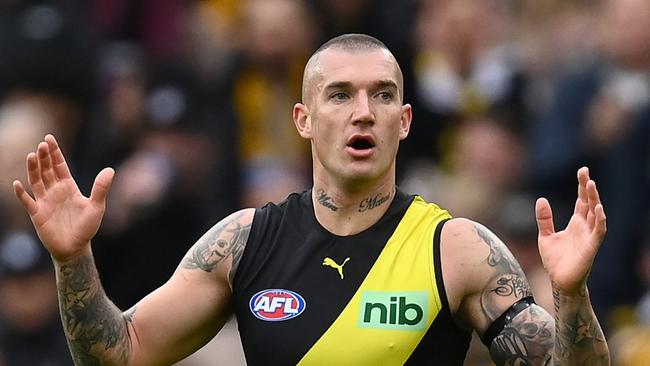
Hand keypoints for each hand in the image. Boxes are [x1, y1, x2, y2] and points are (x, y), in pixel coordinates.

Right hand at [12, 135, 114, 261]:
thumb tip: (110, 169)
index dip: (55, 152)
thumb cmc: (87, 227)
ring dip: (33, 169)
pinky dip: (21, 193)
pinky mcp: (37, 214)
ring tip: (31, 156)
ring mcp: (45, 201)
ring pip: (36, 181)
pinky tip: (18, 183)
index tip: (49, 138)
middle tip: (42, 144)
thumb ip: (101, 188)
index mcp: (69, 187)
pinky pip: (27, 201)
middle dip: (44, 157)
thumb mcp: (97, 206)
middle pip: (47, 170)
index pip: (59, 165)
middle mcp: (55, 191)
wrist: (76, 248)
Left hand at [535, 167, 606, 294]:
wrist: (559, 281)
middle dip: (588, 188)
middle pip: (589, 203)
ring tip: (591, 185)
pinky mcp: (591, 247)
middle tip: (585, 172)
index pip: (581, 201)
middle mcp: (584, 227)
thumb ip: (544, 219)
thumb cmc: (555, 260)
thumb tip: (541, 199)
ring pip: (595, 214)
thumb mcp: (545, 236)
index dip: (582, 186)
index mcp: (575, 223)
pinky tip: (598, 209)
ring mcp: (589, 236)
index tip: (582, 171)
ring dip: (594, 200)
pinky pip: (598, 232)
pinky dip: (599, 220)